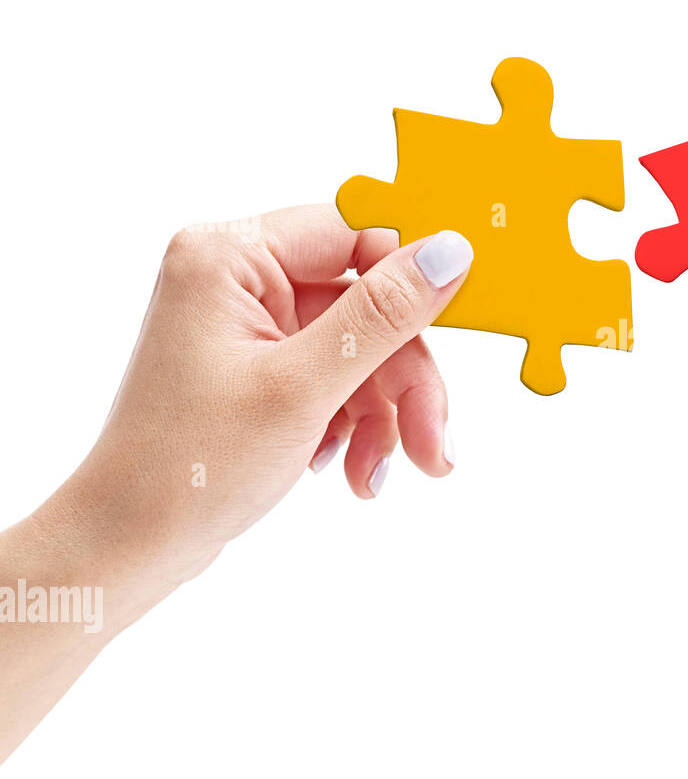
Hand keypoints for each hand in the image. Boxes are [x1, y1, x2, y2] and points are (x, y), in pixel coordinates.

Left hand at [0, 204, 471, 760]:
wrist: (130, 546)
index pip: (355, 233)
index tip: (466, 317)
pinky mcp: (264, 364)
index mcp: (230, 257)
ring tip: (381, 475)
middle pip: (367, 302)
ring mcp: (252, 323)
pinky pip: (340, 375)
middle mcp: (239, 278)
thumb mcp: (303, 388)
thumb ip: (383, 315)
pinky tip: (352, 470)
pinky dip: (358, 424)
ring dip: (387, 413)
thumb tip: (452, 251)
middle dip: (404, 379)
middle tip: (432, 443)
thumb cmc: (190, 467)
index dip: (414, 278)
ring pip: (362, 346)